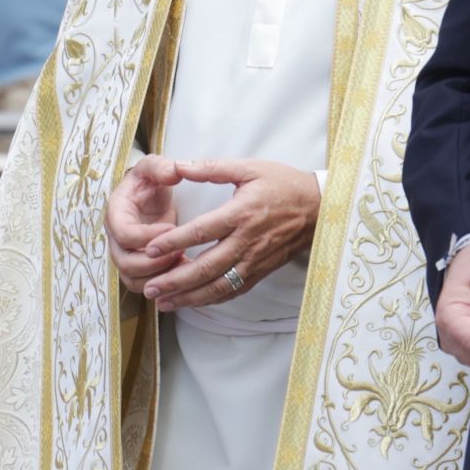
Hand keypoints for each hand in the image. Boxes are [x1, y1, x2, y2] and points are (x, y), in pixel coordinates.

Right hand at [105, 155, 180, 291]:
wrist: (149, 197)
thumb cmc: (149, 182)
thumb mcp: (153, 167)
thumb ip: (161, 167)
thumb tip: (175, 171)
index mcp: (116, 214)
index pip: (124, 235)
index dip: (147, 236)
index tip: (171, 228)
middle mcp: (116, 239)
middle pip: (125, 263)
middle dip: (154, 262)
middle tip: (180, 250)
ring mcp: (125, 255)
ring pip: (134, 280)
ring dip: (159, 277)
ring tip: (183, 264)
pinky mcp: (137, 267)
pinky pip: (145, 285)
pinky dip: (163, 284)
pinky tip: (184, 271)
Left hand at [136, 159, 320, 311]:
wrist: (320, 207)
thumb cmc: (284, 184)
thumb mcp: (250, 168)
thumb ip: (213, 168)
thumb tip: (180, 166)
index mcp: (241, 213)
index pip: (201, 232)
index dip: (173, 242)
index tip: (150, 250)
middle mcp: (247, 241)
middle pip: (206, 267)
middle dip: (175, 280)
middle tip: (150, 288)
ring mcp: (255, 260)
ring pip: (218, 286)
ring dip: (189, 297)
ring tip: (163, 302)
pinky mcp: (261, 271)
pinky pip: (233, 290)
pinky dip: (211, 300)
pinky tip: (192, 302)